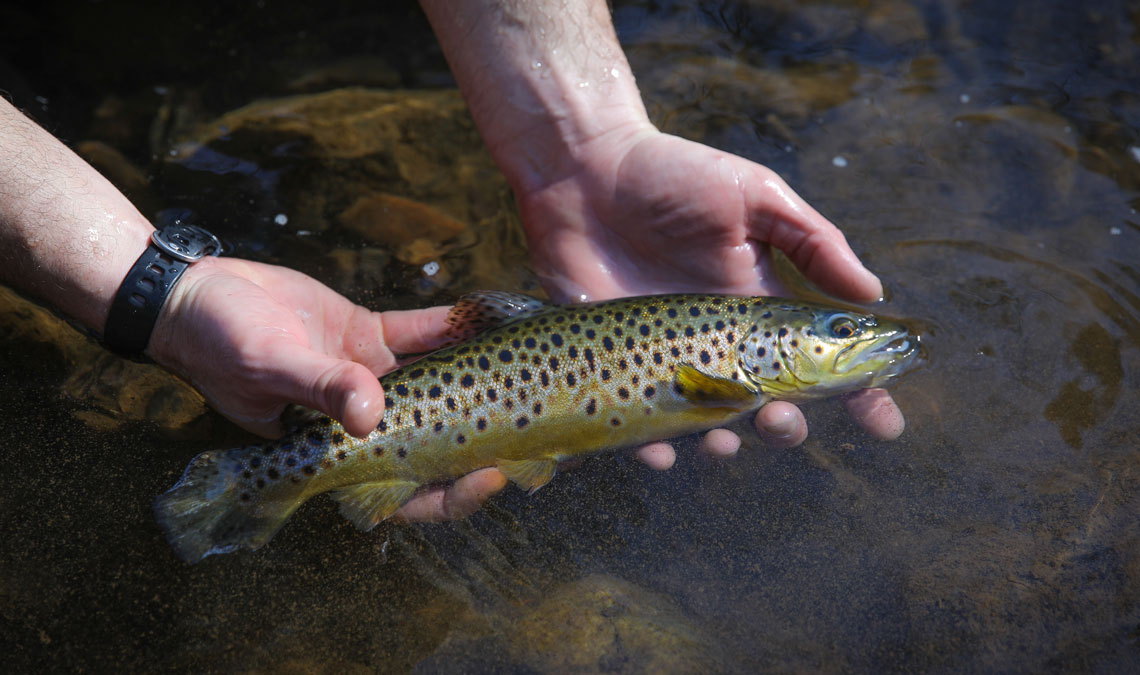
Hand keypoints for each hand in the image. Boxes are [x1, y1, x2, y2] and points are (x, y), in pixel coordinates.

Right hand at [146, 256, 501, 520]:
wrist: (196, 295)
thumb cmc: (217, 344)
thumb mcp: (268, 366)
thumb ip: (320, 388)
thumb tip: (371, 415)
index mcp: (336, 450)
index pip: (403, 491)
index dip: (451, 492)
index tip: (493, 474)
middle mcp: (363, 421)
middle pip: (436, 443)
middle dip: (484, 439)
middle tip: (535, 424)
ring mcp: (371, 378)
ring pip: (438, 386)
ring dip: (479, 379)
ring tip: (528, 369)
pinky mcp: (369, 335)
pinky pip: (421, 334)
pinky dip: (452, 326)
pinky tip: (487, 314)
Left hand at [517, 128, 905, 463]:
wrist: (582, 170)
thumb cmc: (673, 174)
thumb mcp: (755, 196)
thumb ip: (813, 243)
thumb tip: (873, 295)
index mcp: (760, 309)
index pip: (820, 363)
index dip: (859, 397)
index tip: (884, 424)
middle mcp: (720, 344)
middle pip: (769, 407)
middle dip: (786, 427)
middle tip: (779, 418)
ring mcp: (668, 360)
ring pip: (708, 427)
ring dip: (725, 446)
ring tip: (725, 440)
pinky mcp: (616, 367)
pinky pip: (639, 424)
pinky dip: (652, 449)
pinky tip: (661, 451)